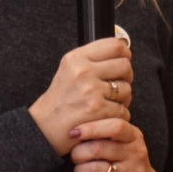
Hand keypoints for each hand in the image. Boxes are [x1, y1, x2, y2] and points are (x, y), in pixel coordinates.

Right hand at [29, 38, 132, 155]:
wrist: (45, 126)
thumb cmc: (61, 99)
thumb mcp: (70, 69)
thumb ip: (93, 59)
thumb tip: (123, 49)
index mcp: (76, 58)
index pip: (114, 45)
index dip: (125, 53)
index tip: (124, 59)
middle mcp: (83, 72)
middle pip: (125, 66)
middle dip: (126, 77)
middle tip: (117, 84)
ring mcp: (91, 91)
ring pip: (127, 89)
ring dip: (123, 98)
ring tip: (109, 102)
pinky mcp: (98, 110)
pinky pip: (123, 110)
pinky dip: (119, 115)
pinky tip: (106, 115)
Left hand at [69, 117, 165, 171]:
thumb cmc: (125, 159)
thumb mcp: (123, 141)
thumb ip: (105, 130)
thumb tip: (75, 124)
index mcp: (134, 136)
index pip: (115, 126)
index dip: (91, 128)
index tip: (73, 132)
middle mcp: (136, 152)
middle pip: (98, 148)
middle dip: (78, 152)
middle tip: (74, 155)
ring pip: (94, 169)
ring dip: (80, 170)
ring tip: (79, 170)